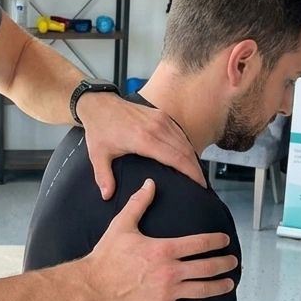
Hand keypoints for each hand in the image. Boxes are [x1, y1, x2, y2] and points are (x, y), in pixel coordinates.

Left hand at [76, 92, 202, 199]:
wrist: (99, 104)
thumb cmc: (99, 129)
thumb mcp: (98, 155)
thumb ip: (104, 177)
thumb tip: (107, 196)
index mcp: (144, 139)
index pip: (176, 158)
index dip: (190, 172)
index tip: (199, 185)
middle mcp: (156, 128)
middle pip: (185, 151)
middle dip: (196, 169)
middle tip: (202, 185)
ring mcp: (160, 119)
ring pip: (184, 141)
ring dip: (193, 157)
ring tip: (197, 174)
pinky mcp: (161, 115)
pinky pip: (179, 132)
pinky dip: (186, 146)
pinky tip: (188, 157)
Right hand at [81, 178, 236, 300]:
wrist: (93, 284)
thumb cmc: (107, 255)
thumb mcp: (122, 225)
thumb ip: (139, 203)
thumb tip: (150, 183)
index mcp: (164, 249)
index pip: (199, 243)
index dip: (216, 241)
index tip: (224, 240)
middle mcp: (170, 271)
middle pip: (206, 267)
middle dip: (224, 264)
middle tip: (233, 262)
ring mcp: (167, 292)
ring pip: (202, 290)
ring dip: (219, 286)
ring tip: (229, 283)